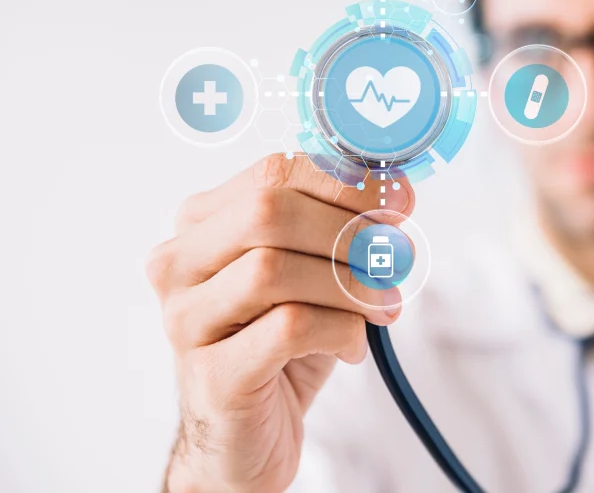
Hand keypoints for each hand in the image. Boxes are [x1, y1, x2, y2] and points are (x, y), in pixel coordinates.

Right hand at [147, 154, 412, 492]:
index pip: (274, 171)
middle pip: (268, 211)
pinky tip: (351, 346)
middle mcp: (180, 265)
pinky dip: (339, 330)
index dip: (344, 180)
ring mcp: (186, 320)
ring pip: (274, 268)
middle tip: (394, 258)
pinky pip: (289, 327)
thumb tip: (395, 189)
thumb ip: (341, 227)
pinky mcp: (212, 374)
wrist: (245, 437)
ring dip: (349, 284)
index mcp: (201, 224)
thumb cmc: (279, 346)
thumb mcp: (311, 273)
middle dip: (348, 230)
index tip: (397, 200)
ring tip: (381, 307)